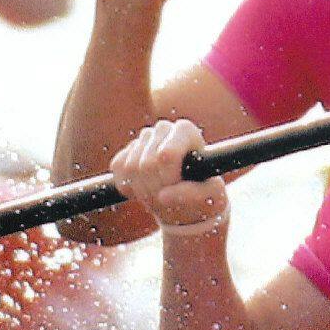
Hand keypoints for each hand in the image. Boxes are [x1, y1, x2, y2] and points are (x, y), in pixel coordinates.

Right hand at [115, 118, 230, 235]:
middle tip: (167, 199)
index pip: (167, 154)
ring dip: (142, 191)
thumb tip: (164, 196)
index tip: (176, 189)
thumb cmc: (205, 196)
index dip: (168, 178)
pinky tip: (145, 190)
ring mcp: (143, 139)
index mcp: (186, 131)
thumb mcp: (212, 198)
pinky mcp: (125, 152)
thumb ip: (195, 195)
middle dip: (155, 189)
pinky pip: (117, 169)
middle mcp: (163, 129)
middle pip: (146, 163)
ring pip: (129, 167)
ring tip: (159, 196)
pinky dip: (128, 187)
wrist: (187, 200)